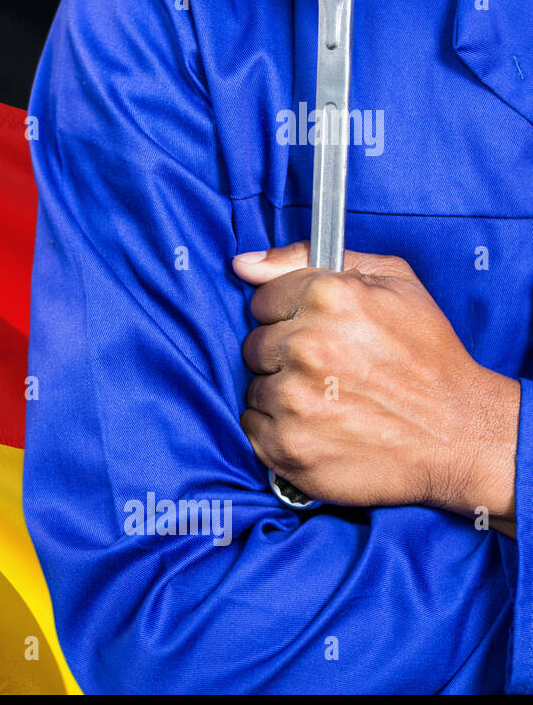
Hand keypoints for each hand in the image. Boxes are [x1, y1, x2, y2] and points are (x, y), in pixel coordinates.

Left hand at [232, 242, 517, 533]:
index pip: (263, 301)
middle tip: (329, 370)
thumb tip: (244, 263)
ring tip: (329, 399)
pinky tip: (318, 425)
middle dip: (285, 355)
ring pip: (254, 387)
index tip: (317, 331)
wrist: (460, 434)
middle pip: (255, 345)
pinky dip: (277, 427)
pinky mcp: (287, 445)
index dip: (290, 315)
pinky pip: (252, 425)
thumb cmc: (428, 356)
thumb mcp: (391, 281)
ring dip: (282, 393)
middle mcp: (307, 346)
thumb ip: (309, 258)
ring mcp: (294, 400)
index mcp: (329, 297)